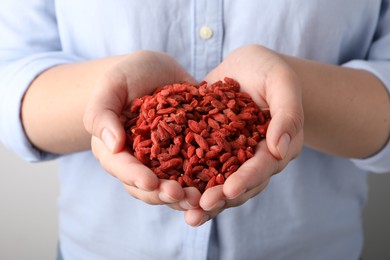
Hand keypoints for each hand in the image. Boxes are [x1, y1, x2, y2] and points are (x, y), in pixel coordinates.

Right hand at [84, 51, 199, 207]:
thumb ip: (102, 113)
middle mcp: (139, 161)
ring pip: (171, 186)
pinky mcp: (186, 155)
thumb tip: (112, 145)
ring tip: (202, 199)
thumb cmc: (129, 75)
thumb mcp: (112, 85)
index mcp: (116, 150)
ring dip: (185, 196)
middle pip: (147, 186)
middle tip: (182, 196)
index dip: (135, 177)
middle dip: (163, 194)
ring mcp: (164, 161)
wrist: (157, 71)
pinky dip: (204, 182)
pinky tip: (218, 185)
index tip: (150, 182)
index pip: (122, 167)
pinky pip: (194, 173)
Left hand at [184, 45, 303, 225]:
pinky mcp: (214, 150)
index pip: (263, 166)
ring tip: (187, 214)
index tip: (229, 191)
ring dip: (205, 200)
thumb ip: (287, 113)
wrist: (247, 67)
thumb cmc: (269, 69)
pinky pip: (203, 170)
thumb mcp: (282, 82)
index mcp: (278, 145)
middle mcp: (256, 157)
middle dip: (221, 198)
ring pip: (222, 184)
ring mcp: (234, 156)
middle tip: (200, 209)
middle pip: (241, 184)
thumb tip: (278, 149)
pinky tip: (173, 193)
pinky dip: (191, 183)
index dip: (247, 179)